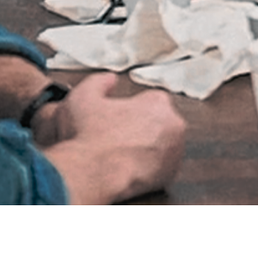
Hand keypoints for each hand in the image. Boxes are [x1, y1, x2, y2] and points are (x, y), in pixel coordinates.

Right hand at [36, 72, 185, 204]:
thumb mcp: (83, 97)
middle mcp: (174, 126)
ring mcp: (174, 153)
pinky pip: (159, 169)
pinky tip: (125, 169)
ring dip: (145, 149)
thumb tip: (108, 81)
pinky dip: (146, 169)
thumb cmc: (87, 138)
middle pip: (158, 123)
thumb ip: (99, 82)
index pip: (150, 101)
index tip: (117, 120)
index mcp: (158, 103)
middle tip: (117, 138)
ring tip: (119, 155)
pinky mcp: (168, 177)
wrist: (89, 175)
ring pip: (161, 146)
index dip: (130, 110)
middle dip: (141, 129)